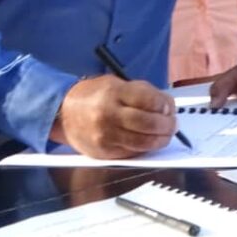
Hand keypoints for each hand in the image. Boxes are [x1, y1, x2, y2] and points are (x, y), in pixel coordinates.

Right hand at [49, 75, 176, 158]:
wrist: (63, 113)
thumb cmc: (93, 96)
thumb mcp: (116, 83)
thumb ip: (142, 92)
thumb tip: (167, 106)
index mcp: (113, 92)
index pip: (148, 100)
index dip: (164, 105)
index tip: (169, 107)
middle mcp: (108, 114)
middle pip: (148, 123)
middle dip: (167, 125)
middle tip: (173, 124)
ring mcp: (105, 136)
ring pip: (143, 143)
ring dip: (160, 140)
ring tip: (165, 135)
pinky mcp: (104, 153)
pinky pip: (132, 153)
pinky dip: (145, 148)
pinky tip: (149, 142)